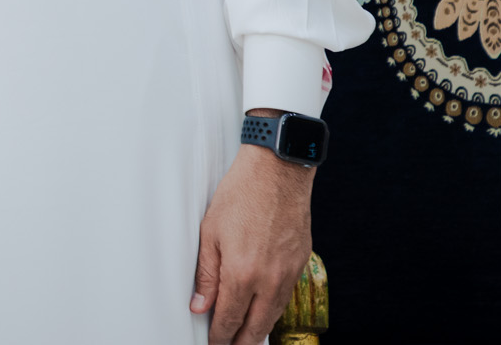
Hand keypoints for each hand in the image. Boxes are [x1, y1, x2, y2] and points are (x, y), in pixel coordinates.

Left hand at [188, 113, 314, 344]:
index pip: (229, 319)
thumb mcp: (210, 232)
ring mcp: (287, 274)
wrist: (278, 172)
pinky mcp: (299, 264)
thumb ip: (206, 275)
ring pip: (273, 316)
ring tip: (246, 339)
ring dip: (258, 331)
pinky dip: (273, 311)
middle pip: (255, 327)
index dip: (219, 336)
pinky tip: (265, 313)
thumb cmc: (241, 195)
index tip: (213, 344)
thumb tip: (200, 306)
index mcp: (242, 274)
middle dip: (240, 343)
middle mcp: (268, 280)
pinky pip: (285, 298)